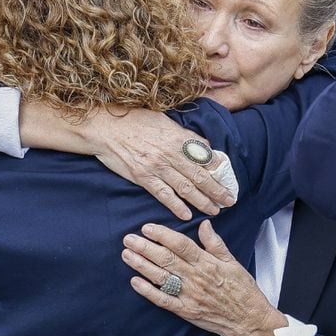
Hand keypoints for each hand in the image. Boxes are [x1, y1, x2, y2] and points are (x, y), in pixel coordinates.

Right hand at [85, 109, 236, 219]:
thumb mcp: (164, 120)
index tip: (229, 179)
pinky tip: (187, 215)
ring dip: (202, 201)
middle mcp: (171, 153)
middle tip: (229, 201)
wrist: (106, 127)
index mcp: (178, 137)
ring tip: (214, 210)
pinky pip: (164, 195)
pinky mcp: (143, 177)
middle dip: (217, 190)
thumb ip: (183, 134)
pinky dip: (176, 206)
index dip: (219, 170)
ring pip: (186, 187)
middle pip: (200, 175)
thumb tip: (203, 145)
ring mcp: (157, 166)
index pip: (205, 156)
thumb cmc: (135, 120)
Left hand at [122, 220, 286, 335]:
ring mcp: (189, 295)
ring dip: (142, 265)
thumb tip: (204, 224)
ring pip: (161, 277)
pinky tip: (134, 282)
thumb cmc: (242, 290)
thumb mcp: (233, 262)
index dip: (162, 235)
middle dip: (145, 247)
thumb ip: (215, 243)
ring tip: (127, 255)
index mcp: (207, 263)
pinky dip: (148, 291)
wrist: (249, 320)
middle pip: (166, 259)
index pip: (181, 244)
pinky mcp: (186, 311)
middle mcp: (196, 278)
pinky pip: (163, 300)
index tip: (147, 227)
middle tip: (128, 238)